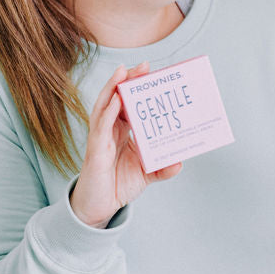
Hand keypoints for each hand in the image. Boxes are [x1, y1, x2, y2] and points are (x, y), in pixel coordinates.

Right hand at [70, 63, 182, 227]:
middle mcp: (109, 129)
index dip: (137, 87)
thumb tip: (180, 162)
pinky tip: (116, 98)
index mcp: (121, 130)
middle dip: (127, 80)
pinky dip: (108, 111)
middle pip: (116, 98)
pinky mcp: (95, 150)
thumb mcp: (147, 174)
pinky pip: (100, 127)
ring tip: (124, 71)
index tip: (152, 71)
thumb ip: (163, 168)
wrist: (99, 208)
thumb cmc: (119, 184)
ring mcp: (100, 138)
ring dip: (113, 87)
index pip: (129, 103)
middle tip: (144, 65)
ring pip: (104, 106)